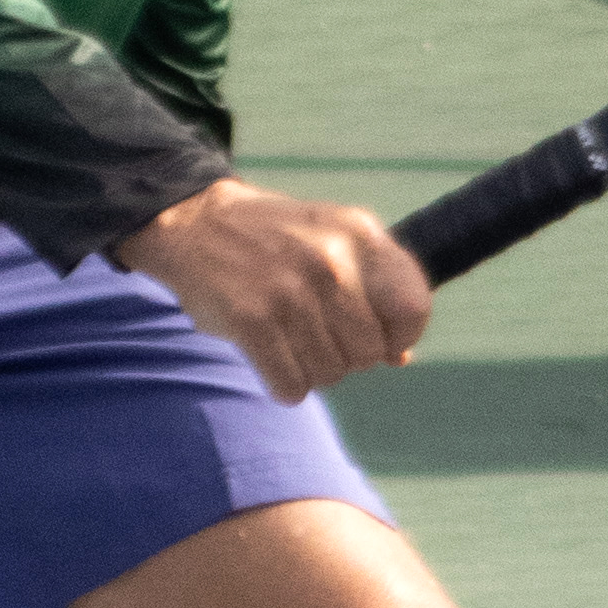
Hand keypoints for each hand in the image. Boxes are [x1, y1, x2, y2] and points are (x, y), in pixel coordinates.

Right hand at [116, 175, 430, 402]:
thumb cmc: (274, 238)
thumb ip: (374, 289)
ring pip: (332, 374)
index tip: (378, 338)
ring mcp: (291, 292)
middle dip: (347, 355)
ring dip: (312, 368)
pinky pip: (293, 386)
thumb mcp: (333, 238)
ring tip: (289, 338)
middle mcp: (330, 261)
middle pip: (370, 352)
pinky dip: (284, 383)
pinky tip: (270, 356)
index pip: (413, 308)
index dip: (399, 336)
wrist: (194, 222)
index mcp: (360, 234)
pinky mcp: (253, 321)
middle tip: (316, 333)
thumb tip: (401, 357)